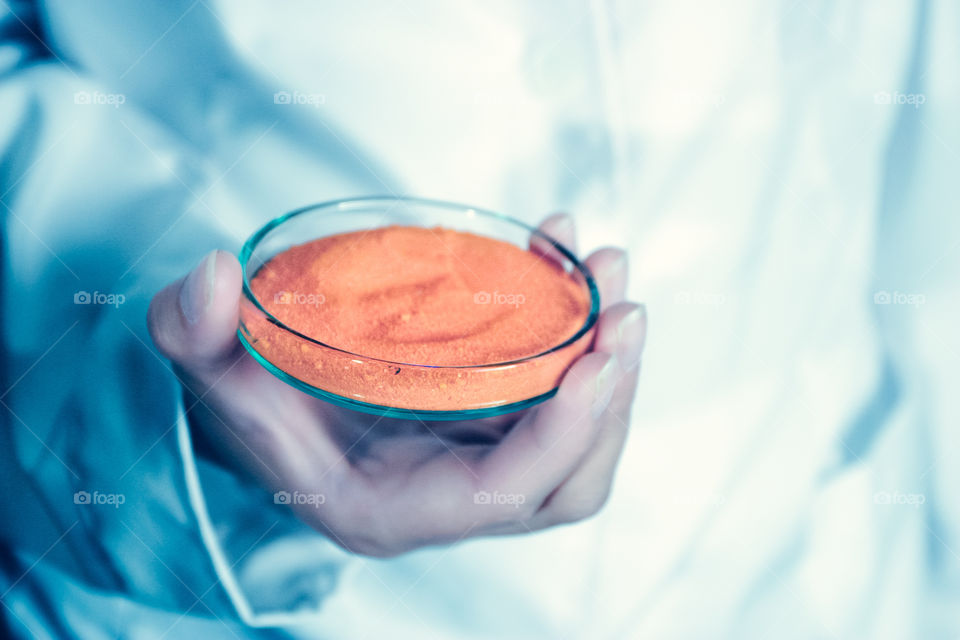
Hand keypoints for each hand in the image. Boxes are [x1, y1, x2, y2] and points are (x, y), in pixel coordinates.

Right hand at [147, 214, 646, 556]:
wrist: (266, 407)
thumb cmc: (242, 402)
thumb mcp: (208, 368)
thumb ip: (193, 332)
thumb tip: (213, 276)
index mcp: (392, 508)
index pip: (503, 496)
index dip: (563, 435)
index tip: (598, 356)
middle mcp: (448, 497)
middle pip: (568, 481)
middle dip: (611, 400)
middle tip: (623, 304)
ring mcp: (476, 462)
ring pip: (579, 441)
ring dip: (610, 362)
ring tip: (605, 268)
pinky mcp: (489, 425)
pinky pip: (556, 393)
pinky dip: (576, 335)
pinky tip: (560, 260)